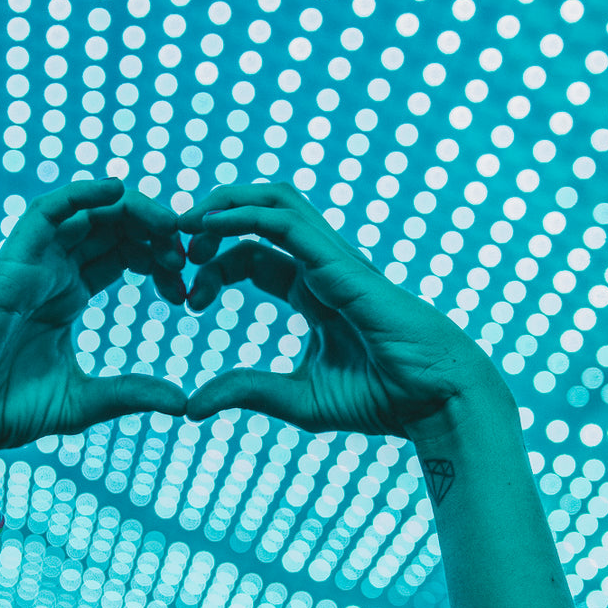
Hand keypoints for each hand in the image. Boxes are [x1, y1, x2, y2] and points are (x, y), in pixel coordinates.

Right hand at [0, 179, 188, 453]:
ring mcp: (31, 265)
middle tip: (187, 252)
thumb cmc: (4, 410)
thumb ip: (131, 393)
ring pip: (86, 212)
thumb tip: (183, 402)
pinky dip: (80, 193)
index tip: (187, 290)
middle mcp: (50, 273)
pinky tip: (118, 190)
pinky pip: (46, 212)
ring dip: (131, 210)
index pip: (121, 254)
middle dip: (154, 230)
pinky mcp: (12, 264)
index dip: (159, 259)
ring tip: (168, 225)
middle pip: (110, 227)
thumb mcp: (84, 401)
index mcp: (66, 296)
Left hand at [171, 183, 507, 445]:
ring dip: (224, 203)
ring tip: (184, 226)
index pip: (252, 257)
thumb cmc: (381, 399)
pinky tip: (208, 226)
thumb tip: (190, 407)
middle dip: (211, 224)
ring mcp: (332, 259)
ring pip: (272, 201)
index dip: (214, 268)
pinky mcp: (339, 262)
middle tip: (174, 250)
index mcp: (312, 291)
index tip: (187, 300)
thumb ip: (246, 391)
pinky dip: (242, 215)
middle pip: (256, 218)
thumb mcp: (296, 399)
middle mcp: (320, 266)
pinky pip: (284, 221)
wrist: (433, 398)